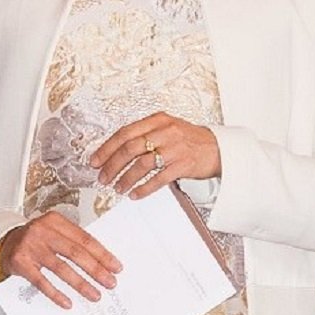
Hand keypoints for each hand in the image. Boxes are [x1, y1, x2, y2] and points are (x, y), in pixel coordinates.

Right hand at [0, 212, 120, 310]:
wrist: (3, 244)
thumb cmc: (36, 240)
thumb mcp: (54, 233)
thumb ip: (74, 242)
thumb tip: (102, 263)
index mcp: (55, 221)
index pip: (85, 239)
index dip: (103, 254)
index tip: (116, 267)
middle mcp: (42, 231)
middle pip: (75, 253)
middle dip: (96, 270)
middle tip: (110, 283)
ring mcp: (30, 247)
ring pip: (61, 268)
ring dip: (80, 284)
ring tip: (94, 295)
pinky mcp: (20, 263)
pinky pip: (41, 281)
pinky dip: (55, 293)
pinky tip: (67, 302)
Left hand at [90, 113, 220, 200]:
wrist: (219, 149)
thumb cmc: (190, 140)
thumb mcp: (168, 128)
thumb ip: (145, 134)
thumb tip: (116, 150)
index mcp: (158, 120)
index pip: (125, 133)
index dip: (107, 148)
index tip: (95, 160)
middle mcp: (166, 132)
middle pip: (130, 148)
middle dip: (112, 165)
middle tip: (103, 177)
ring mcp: (175, 148)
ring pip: (142, 164)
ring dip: (126, 178)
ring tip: (118, 187)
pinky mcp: (183, 165)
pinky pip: (158, 178)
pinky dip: (144, 188)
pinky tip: (135, 194)